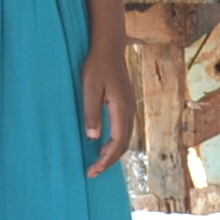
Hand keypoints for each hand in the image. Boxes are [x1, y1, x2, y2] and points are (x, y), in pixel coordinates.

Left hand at [80, 48, 137, 179]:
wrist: (109, 47)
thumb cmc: (97, 66)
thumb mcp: (90, 88)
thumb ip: (92, 112)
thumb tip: (93, 138)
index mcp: (122, 108)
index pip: (117, 143)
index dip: (106, 160)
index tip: (93, 170)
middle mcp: (130, 110)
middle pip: (124, 144)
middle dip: (109, 161)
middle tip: (93, 171)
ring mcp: (130, 107)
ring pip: (126, 138)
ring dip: (113, 152)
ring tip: (97, 161)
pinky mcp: (126, 104)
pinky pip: (124, 129)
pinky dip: (115, 142)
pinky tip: (104, 143)